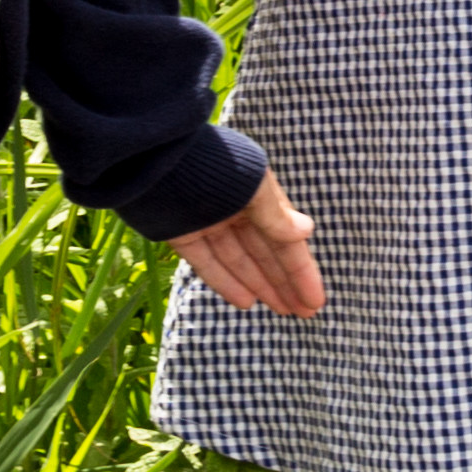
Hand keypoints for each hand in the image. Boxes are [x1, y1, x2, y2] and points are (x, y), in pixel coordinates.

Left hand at [167, 170, 323, 317]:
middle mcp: (234, 208)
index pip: (285, 238)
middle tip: (302, 314)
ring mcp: (207, 222)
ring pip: (238, 261)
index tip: (315, 301)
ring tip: (281, 311)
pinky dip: (225, 282)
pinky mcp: (182, 235)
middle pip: (263, 252)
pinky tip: (245, 302)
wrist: (157, 156)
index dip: (300, 270)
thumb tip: (307, 230)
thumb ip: (277, 215)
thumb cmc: (215, 167)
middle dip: (283, 282)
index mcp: (256, 192)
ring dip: (259, 285)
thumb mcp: (253, 189)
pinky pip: (208, 264)